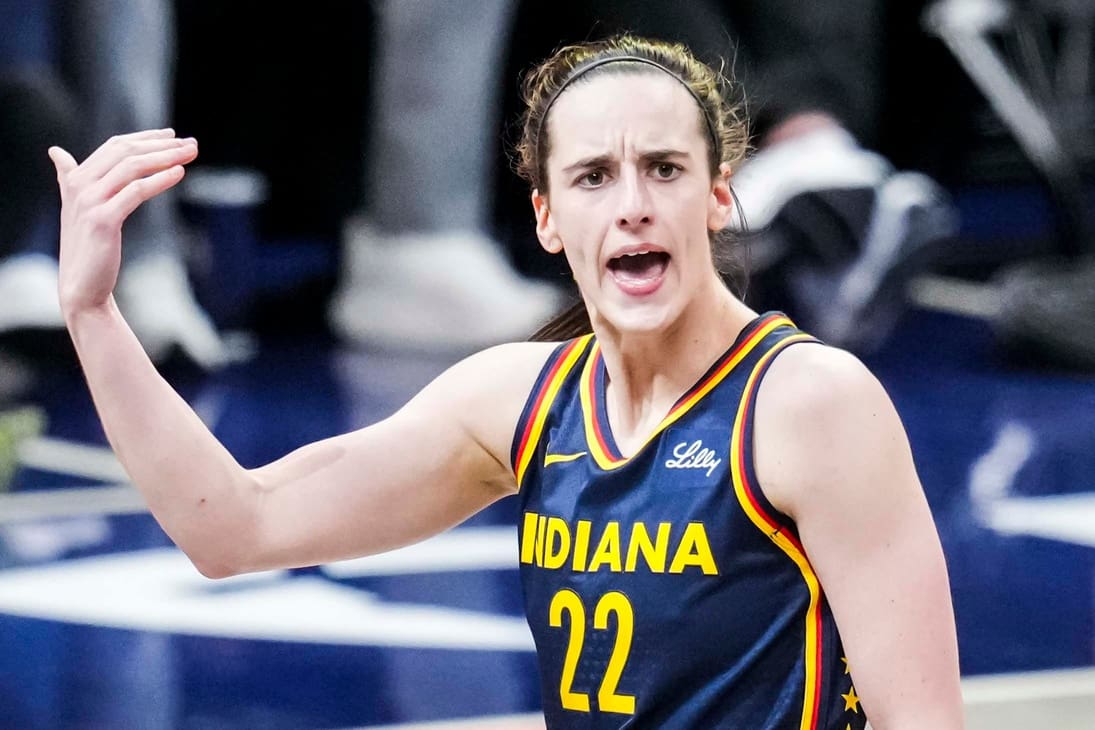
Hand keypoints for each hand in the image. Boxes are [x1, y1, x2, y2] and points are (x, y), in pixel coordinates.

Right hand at [49, 129, 198, 318]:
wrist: (82, 286)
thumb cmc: (87, 247)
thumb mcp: (77, 208)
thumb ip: (69, 177)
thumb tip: (56, 152)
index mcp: (76, 179)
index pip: (114, 146)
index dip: (144, 138)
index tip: (172, 134)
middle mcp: (79, 185)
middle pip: (126, 152)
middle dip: (161, 145)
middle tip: (190, 143)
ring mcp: (89, 202)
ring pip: (132, 167)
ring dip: (166, 157)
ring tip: (190, 154)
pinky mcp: (103, 220)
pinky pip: (135, 191)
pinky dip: (159, 180)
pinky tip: (179, 173)